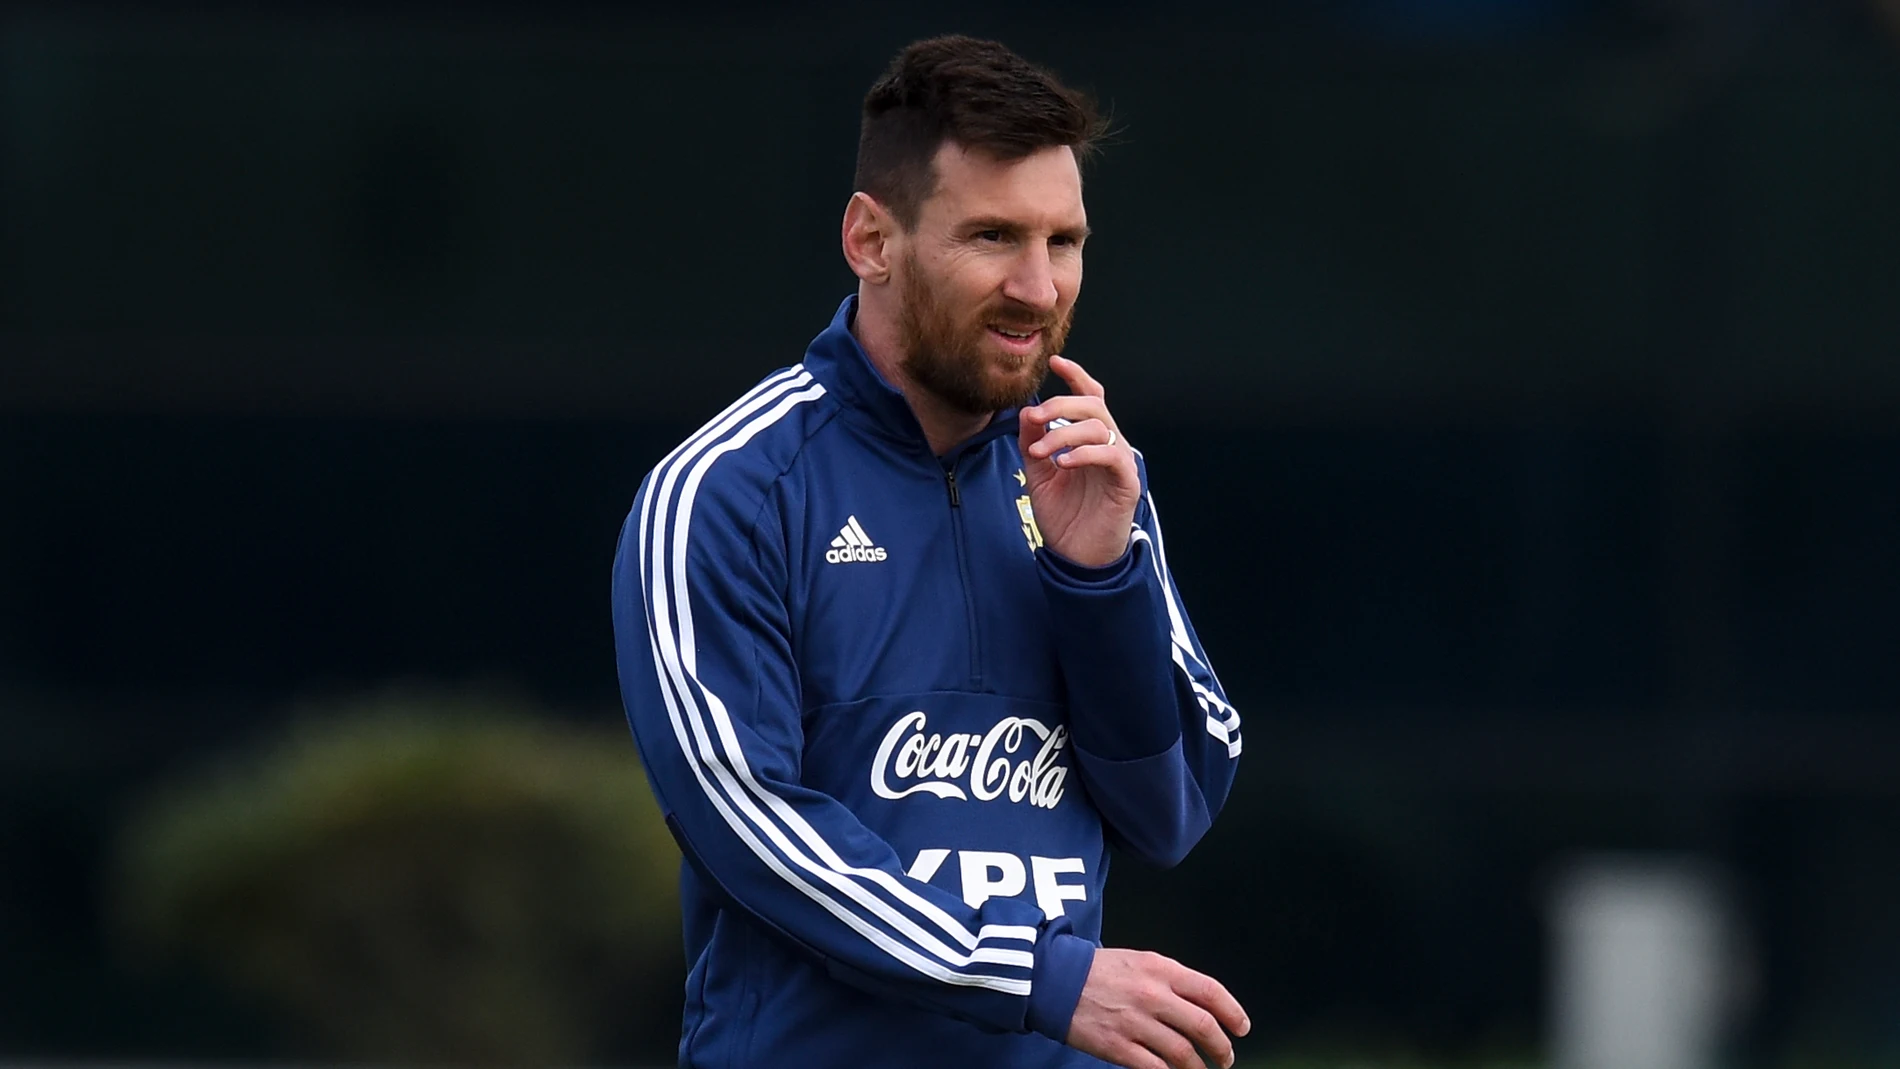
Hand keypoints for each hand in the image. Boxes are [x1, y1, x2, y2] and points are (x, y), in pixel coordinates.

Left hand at [1019, 356, 1140, 568]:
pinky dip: (1084, 454)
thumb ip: (1032, 442)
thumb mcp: (1038, 473)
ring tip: (1038, 453)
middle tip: (1033, 418)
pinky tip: (1062, 463)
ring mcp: (1119, 462)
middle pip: (1093, 405)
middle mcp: (1108, 444)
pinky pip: (1110, 455)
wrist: (1077, 557)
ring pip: (1099, 426)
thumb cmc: (1064, 515)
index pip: (1089, 397)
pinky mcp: (1126, 482)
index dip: (1075, 376)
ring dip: (1063, 433)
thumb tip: (1026, 412)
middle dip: (1060, 404)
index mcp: (1089, 439)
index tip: (1053, 362)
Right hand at [1065, 948, 1249, 1068]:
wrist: (1055, 981)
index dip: (1233, 1013)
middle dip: (1221, 1047)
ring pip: (1184, 1054)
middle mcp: (1153, 995)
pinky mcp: (1119, 1047)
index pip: (1211, 992)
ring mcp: (1137, 1023)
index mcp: (1161, 970)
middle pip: (1203, 1026)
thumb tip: (1200, 1005)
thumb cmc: (1097, 971)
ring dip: (1199, 1068)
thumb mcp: (1139, 961)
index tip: (1241, 1028)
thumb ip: (1170, 980)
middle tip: (1225, 1057)